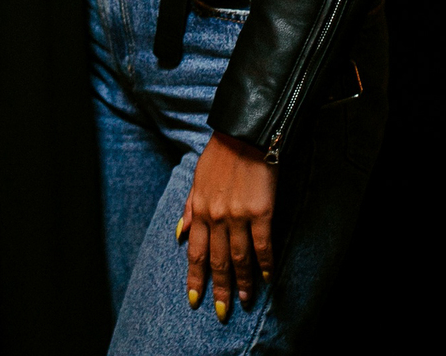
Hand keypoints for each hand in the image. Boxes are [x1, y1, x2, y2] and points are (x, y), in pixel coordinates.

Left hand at [179, 132, 275, 322]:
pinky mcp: (261, 212)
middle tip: (222, 312)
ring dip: (243, 282)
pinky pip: (262, 245)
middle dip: (219, 289)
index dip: (195, 278)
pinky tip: (266, 278)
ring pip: (239, 258)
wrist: (245, 135)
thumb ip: (188, 208)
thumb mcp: (196, 179)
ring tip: (244, 301)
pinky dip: (264, 264)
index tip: (194, 298)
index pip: (195, 253)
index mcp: (199, 210)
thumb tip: (179, 234)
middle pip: (217, 261)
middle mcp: (216, 217)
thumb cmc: (220, 155)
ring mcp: (238, 216)